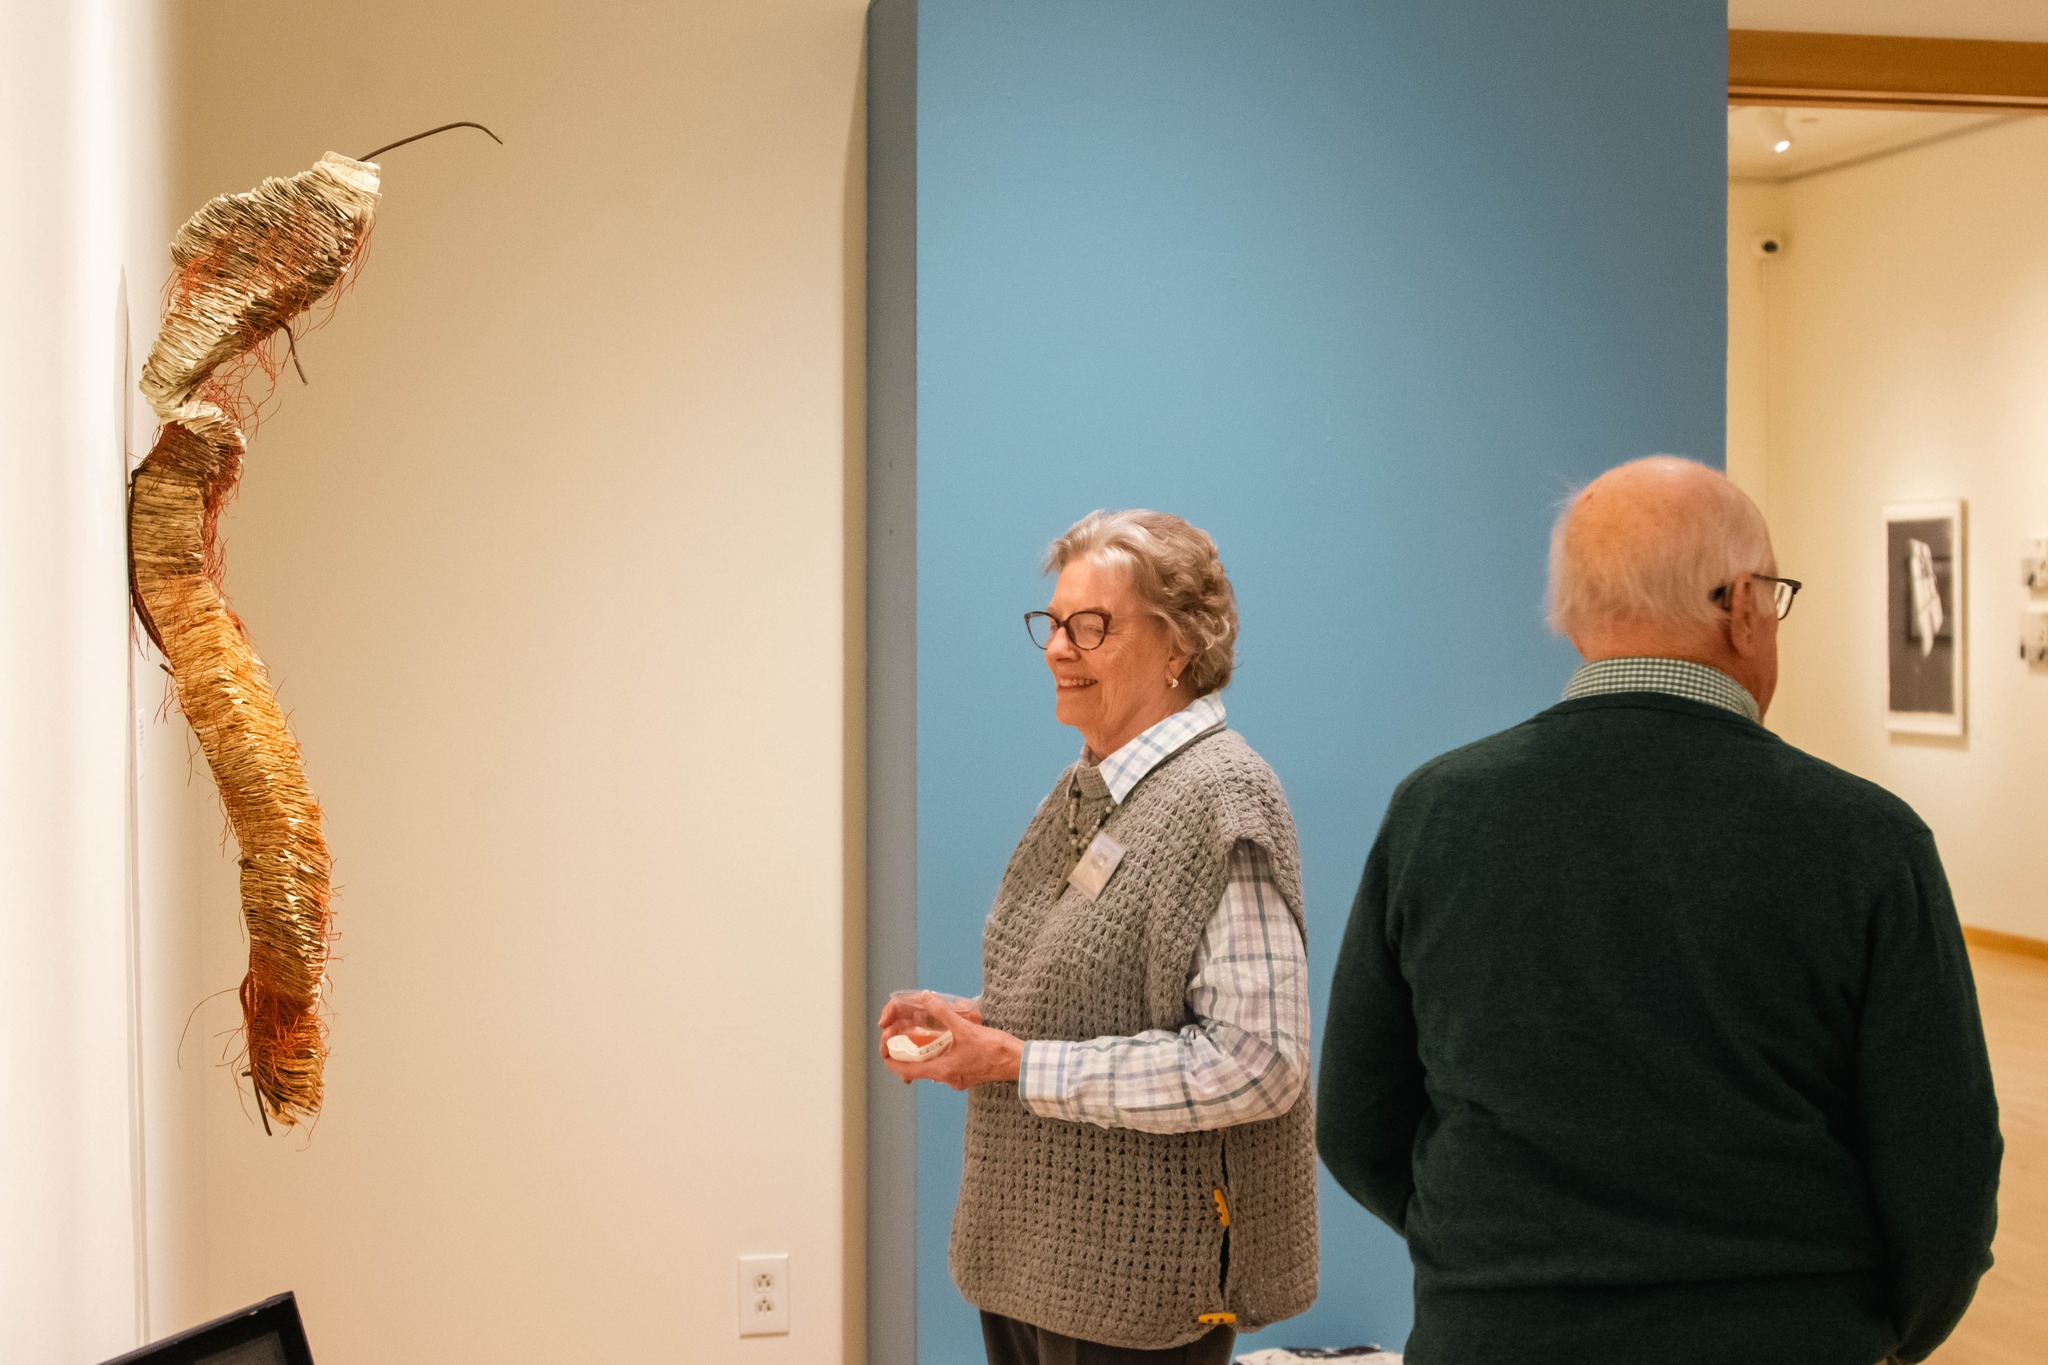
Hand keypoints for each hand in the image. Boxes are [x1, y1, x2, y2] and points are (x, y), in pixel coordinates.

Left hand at [878, 992, 1019, 1090]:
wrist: (1018, 1063)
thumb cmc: (994, 1049)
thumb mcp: (965, 1028)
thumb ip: (943, 1012)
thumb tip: (926, 998)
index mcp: (941, 1070)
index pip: (904, 1071)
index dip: (890, 1058)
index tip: (886, 1046)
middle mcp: (946, 1078)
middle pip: (915, 1069)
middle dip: (906, 1052)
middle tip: (902, 1035)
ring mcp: (956, 1079)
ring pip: (930, 1067)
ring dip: (923, 1052)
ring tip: (920, 1035)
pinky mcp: (966, 1075)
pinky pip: (944, 1066)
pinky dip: (938, 1054)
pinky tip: (944, 1040)